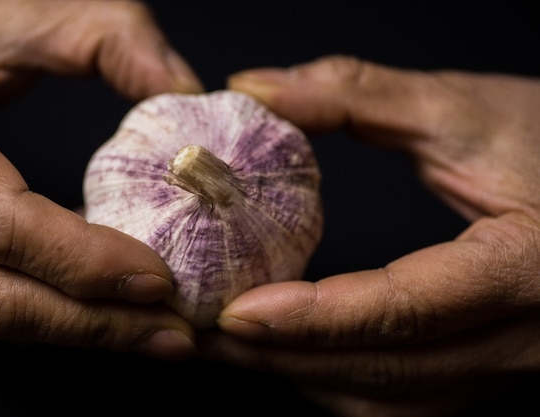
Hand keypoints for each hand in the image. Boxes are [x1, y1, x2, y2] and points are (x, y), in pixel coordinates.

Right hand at [0, 0, 202, 359]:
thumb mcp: (31, 11)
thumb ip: (116, 41)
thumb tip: (188, 93)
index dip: (84, 261)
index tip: (159, 278)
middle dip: (90, 324)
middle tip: (171, 333)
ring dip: (75, 330)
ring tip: (151, 332)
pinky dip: (53, 310)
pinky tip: (106, 308)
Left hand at [199, 56, 539, 414]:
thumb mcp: (462, 109)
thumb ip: (354, 95)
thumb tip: (257, 89)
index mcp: (525, 271)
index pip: (402, 313)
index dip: (311, 319)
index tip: (232, 315)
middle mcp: (522, 339)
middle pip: (384, 370)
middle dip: (285, 358)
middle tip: (206, 333)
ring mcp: (509, 363)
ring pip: (391, 400)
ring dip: (306, 375)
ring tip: (236, 344)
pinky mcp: (493, 364)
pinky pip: (408, 400)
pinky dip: (343, 380)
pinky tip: (299, 351)